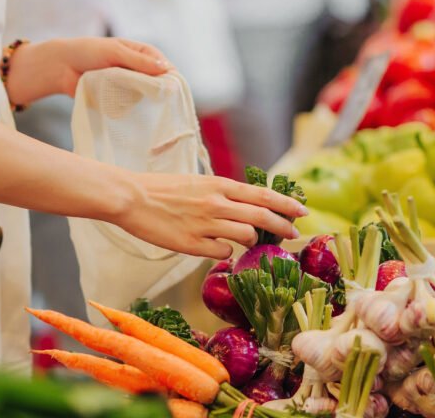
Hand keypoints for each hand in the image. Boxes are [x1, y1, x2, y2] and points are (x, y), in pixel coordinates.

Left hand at [5, 37, 172, 105]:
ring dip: (141, 99)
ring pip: (145, 96)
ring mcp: (129, 85)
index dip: (169, 77)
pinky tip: (127, 110)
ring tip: (137, 104)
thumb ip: (138, 61)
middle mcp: (138, 69)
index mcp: (141, 53)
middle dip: (158, 91)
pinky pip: (130, 105)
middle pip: (157, 83)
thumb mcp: (114, 52)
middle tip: (159, 103)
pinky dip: (129, 107)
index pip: (163, 65)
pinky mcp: (118, 98)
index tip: (172, 90)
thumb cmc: (88, 52)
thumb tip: (165, 68)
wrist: (61, 67)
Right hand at [107, 173, 306, 259]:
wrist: (132, 198)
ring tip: (248, 242)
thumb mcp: (198, 183)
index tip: (302, 211)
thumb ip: (222, 194)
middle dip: (283, 227)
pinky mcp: (192, 245)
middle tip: (294, 235)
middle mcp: (216, 203)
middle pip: (262, 216)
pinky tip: (217, 248)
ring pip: (246, 236)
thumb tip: (246, 206)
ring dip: (253, 241)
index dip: (286, 204)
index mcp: (218, 184)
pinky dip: (225, 251)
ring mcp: (205, 224)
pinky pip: (221, 251)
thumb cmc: (163, 189)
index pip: (262, 194)